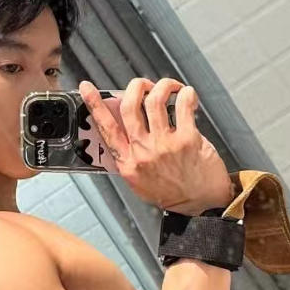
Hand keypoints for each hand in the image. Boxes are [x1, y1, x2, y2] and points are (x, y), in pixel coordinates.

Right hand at [78, 78, 232, 215]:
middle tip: (144, 85)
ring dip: (162, 85)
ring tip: (169, 87)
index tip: (87, 89)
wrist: (201, 204)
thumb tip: (124, 125)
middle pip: (129, 106)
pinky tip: (187, 96)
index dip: (94, 105)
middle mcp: (143, 152)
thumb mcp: (139, 180)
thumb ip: (129, 155)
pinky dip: (185, 93)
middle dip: (136, 86)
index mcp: (128, 162)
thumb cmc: (173, 192)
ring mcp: (164, 145)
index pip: (106, 128)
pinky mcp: (187, 139)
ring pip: (154, 99)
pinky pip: (183, 104)